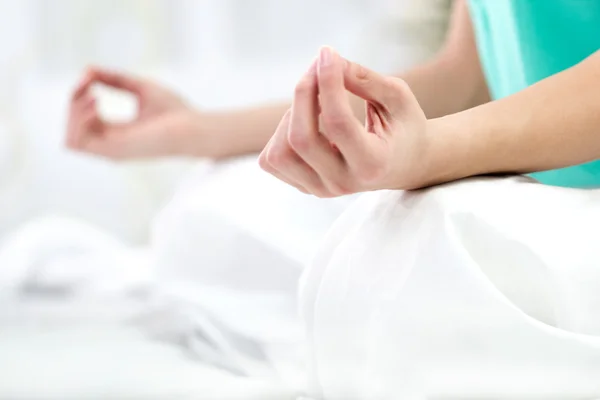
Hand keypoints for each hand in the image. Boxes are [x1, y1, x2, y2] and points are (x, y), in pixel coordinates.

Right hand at [66, 67, 200, 159]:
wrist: (193, 127)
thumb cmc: (175, 110)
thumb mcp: (139, 87)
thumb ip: (114, 79)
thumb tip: (88, 69)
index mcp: (117, 131)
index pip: (83, 118)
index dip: (78, 93)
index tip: (89, 74)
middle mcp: (111, 144)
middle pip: (72, 127)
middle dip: (73, 100)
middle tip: (89, 83)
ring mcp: (112, 150)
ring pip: (70, 137)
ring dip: (73, 113)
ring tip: (92, 96)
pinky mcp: (115, 152)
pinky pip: (78, 143)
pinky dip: (80, 122)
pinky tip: (96, 105)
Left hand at [259, 47, 432, 196]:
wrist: (404, 165)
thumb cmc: (402, 127)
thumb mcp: (397, 98)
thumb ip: (365, 80)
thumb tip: (326, 62)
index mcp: (373, 164)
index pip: (338, 123)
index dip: (328, 82)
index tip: (329, 53)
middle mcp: (343, 183)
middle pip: (301, 138)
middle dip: (304, 93)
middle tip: (318, 67)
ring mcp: (320, 190)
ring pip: (280, 152)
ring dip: (292, 114)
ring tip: (316, 101)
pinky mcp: (305, 187)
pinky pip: (272, 159)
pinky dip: (282, 132)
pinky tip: (307, 122)